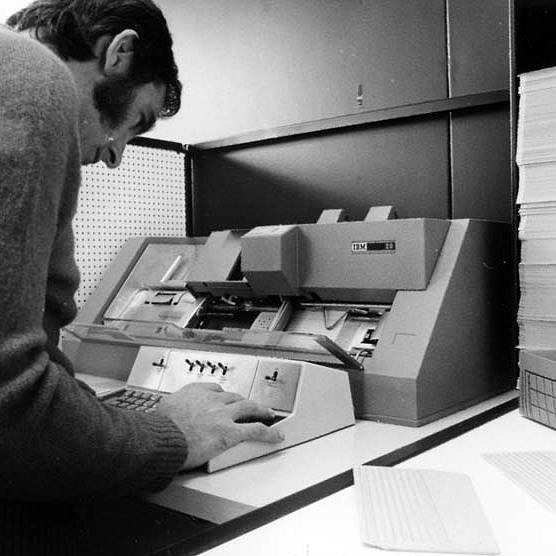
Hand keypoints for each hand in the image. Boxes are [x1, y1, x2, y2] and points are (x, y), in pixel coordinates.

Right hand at [156, 382, 284, 469]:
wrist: (161, 440)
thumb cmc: (158, 428)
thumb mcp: (163, 408)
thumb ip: (172, 407)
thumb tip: (167, 412)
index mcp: (195, 391)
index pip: (214, 388)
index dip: (222, 395)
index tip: (225, 398)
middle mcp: (211, 399)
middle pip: (233, 397)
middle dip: (242, 401)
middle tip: (249, 405)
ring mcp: (223, 415)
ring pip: (248, 407)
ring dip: (260, 409)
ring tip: (268, 412)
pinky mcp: (230, 433)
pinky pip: (255, 430)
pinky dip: (269, 433)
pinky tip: (277, 435)